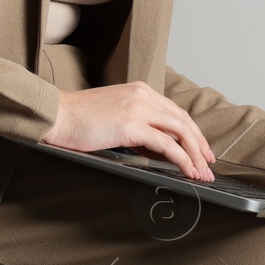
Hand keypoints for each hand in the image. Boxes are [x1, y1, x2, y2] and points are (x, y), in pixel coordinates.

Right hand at [40, 81, 216, 180]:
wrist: (55, 114)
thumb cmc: (78, 119)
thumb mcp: (115, 116)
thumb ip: (138, 127)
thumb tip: (159, 150)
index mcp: (140, 91)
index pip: (176, 113)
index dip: (193, 133)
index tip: (202, 149)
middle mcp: (144, 96)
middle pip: (184, 121)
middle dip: (200, 145)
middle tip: (209, 164)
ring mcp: (139, 109)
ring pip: (181, 132)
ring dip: (195, 155)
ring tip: (202, 173)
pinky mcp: (132, 125)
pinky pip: (167, 145)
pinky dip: (182, 159)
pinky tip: (188, 171)